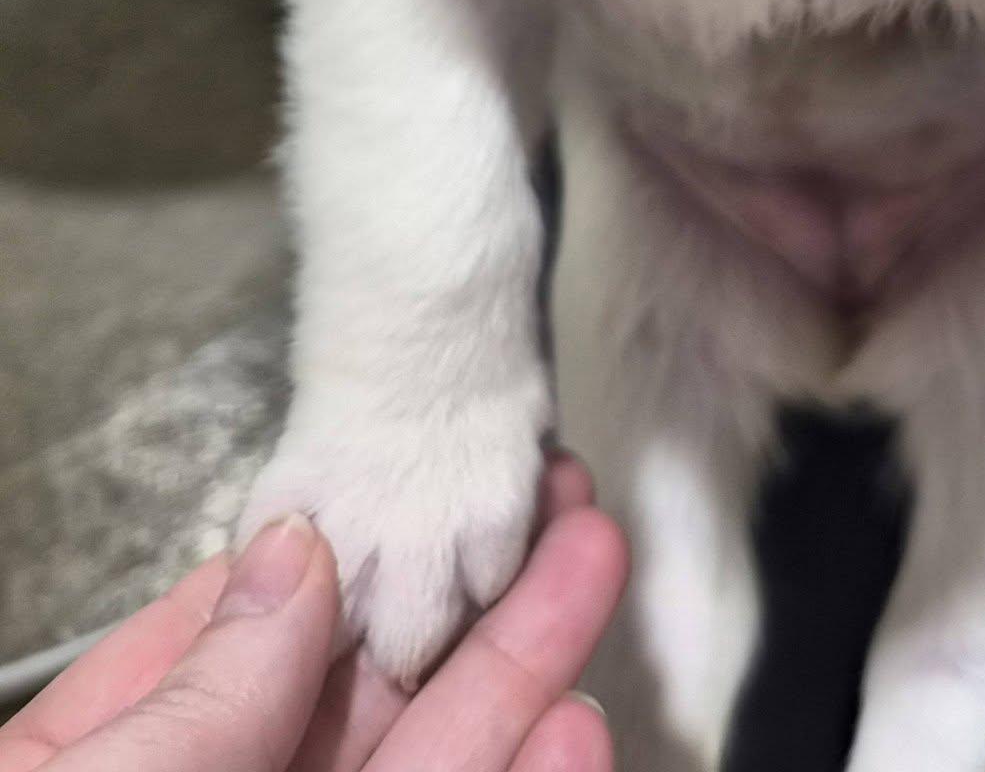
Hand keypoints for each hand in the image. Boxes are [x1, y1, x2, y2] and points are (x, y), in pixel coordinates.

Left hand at [0, 457, 626, 771]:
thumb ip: (201, 694)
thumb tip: (299, 561)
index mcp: (141, 763)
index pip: (263, 646)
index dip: (364, 558)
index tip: (439, 485)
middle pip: (375, 693)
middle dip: (483, 593)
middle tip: (567, 502)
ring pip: (442, 757)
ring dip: (527, 665)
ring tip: (598, 559)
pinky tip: (578, 720)